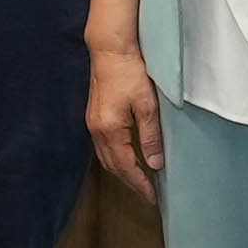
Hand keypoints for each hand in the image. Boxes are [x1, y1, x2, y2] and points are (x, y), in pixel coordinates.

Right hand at [84, 42, 162, 202]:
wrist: (110, 51)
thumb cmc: (130, 73)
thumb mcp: (147, 106)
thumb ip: (151, 137)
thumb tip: (155, 164)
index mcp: (109, 130)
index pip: (125, 166)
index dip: (139, 183)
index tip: (151, 197)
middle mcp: (96, 130)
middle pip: (112, 166)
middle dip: (129, 181)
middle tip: (147, 193)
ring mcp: (93, 123)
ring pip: (105, 157)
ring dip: (121, 171)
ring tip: (139, 179)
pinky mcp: (94, 116)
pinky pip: (103, 146)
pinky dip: (115, 158)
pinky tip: (126, 157)